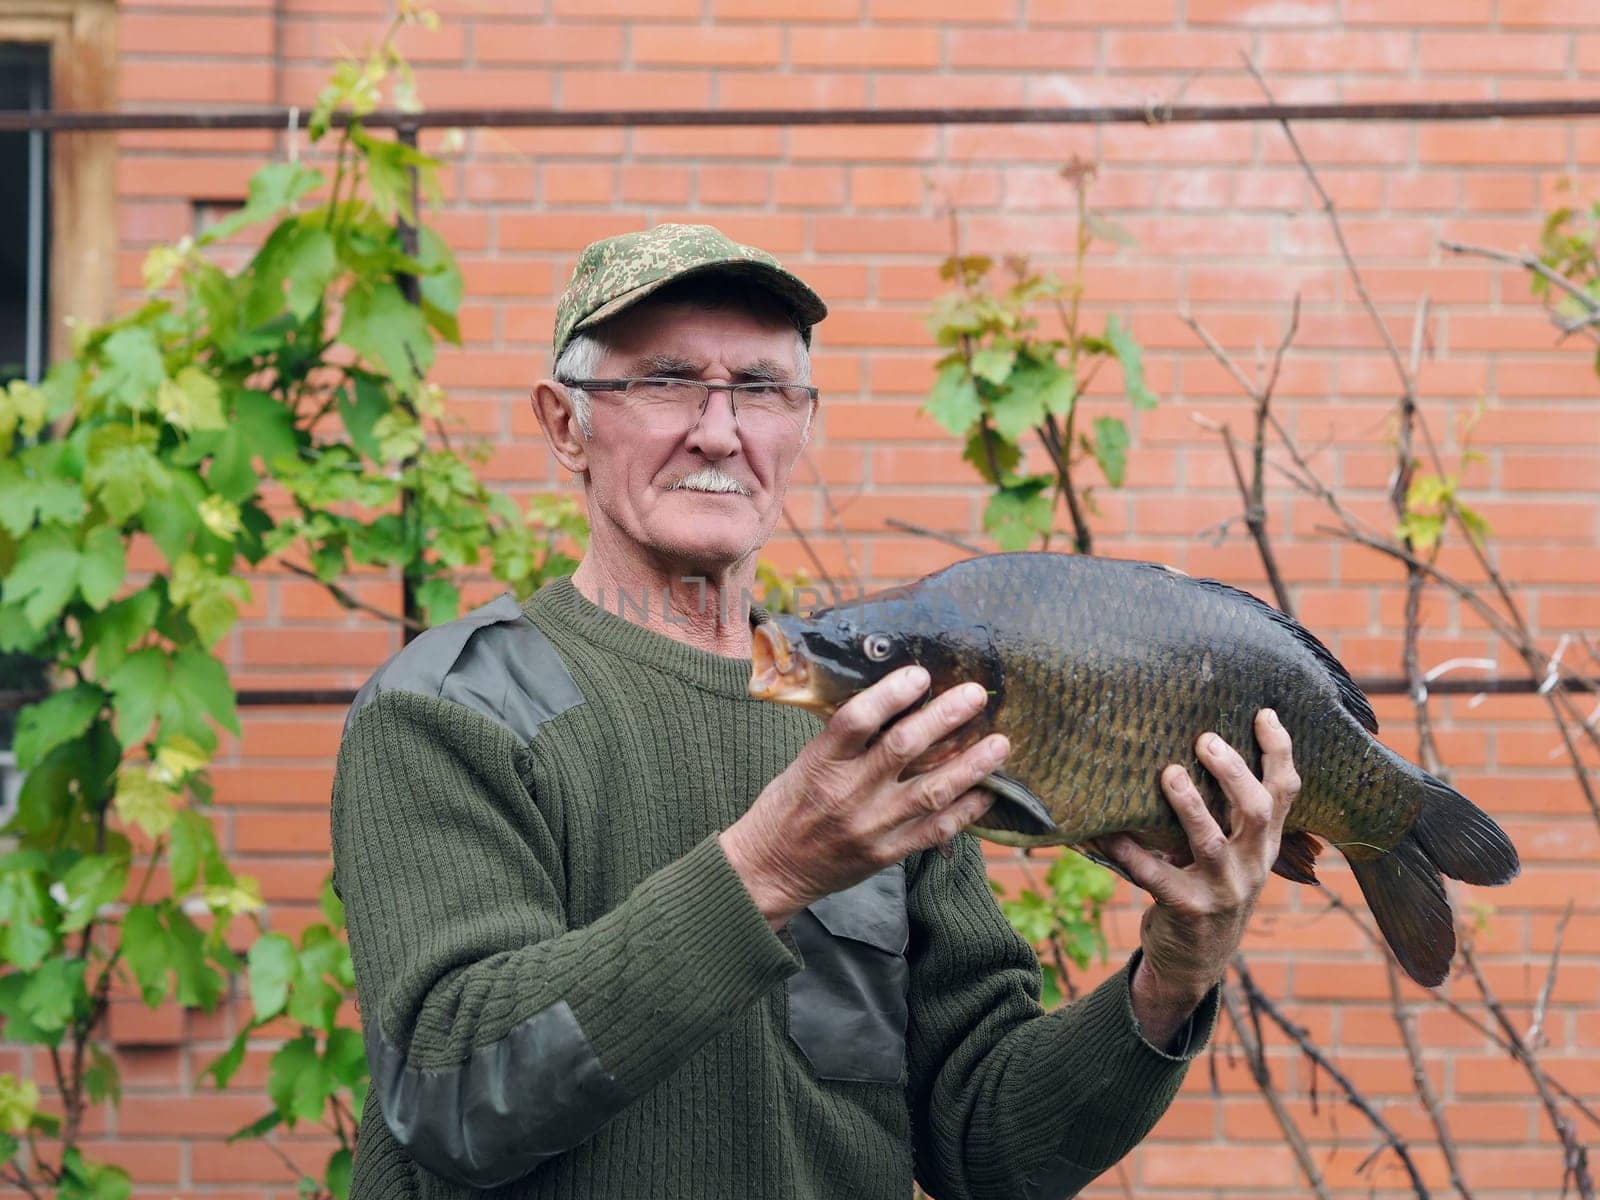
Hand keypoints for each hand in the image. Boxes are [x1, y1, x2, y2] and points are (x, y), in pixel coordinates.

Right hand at [721, 665, 1009, 929]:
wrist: (769, 870)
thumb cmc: (787, 806)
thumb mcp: (805, 762)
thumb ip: (846, 739)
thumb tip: (896, 702)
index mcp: (821, 763)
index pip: (856, 719)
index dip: (891, 693)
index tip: (920, 675)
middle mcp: (847, 793)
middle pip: (902, 748)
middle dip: (945, 718)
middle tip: (975, 695)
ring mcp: (870, 827)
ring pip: (930, 791)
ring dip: (971, 765)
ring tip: (1000, 743)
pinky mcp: (886, 854)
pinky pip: (935, 831)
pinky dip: (966, 810)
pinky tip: (988, 790)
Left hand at [1104, 708, 1298, 1050]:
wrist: (1194, 962)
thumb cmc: (1205, 885)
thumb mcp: (1228, 851)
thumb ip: (1221, 810)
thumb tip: (1187, 742)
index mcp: (1265, 843)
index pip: (1284, 792)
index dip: (1279, 752)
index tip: (1264, 712)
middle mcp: (1252, 865)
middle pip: (1257, 812)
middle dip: (1234, 773)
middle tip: (1205, 738)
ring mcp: (1222, 891)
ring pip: (1211, 844)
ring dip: (1189, 806)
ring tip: (1169, 773)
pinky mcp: (1188, 912)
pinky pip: (1156, 877)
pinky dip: (1129, 852)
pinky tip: (1104, 831)